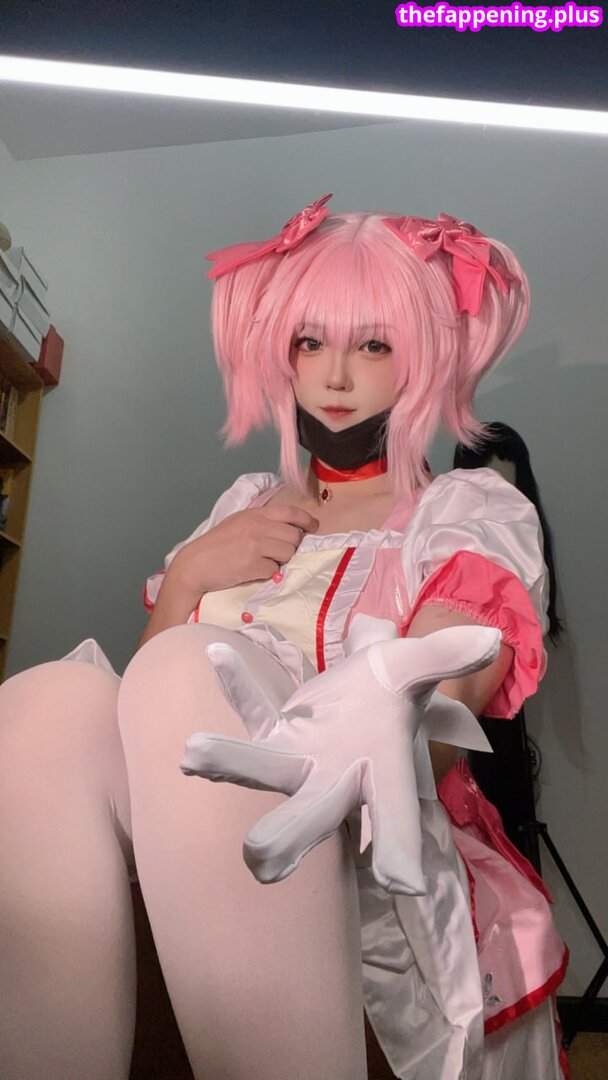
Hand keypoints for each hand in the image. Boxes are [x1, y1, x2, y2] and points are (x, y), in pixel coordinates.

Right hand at [171, 503, 318, 594]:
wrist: (195, 564)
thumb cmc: (216, 545)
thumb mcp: (238, 523)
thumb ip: (261, 523)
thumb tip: (288, 530)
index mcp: (255, 514)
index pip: (290, 512)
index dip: (306, 520)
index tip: (313, 527)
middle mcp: (257, 526)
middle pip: (294, 536)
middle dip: (292, 546)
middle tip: (279, 553)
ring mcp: (255, 545)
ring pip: (288, 553)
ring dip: (281, 561)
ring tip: (264, 562)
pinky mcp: (253, 564)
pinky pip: (274, 570)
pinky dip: (267, 573)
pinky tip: (253, 571)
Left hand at [180, 618, 498, 894]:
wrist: (365, 695)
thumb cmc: (396, 695)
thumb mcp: (419, 670)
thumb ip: (445, 657)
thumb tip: (488, 637)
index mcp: (383, 772)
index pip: (397, 814)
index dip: (399, 847)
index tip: (404, 883)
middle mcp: (336, 778)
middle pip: (315, 812)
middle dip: (291, 833)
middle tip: (259, 860)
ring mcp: (299, 758)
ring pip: (266, 767)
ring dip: (232, 761)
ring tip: (192, 752)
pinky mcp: (276, 732)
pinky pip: (254, 709)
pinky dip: (239, 685)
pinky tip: (214, 655)